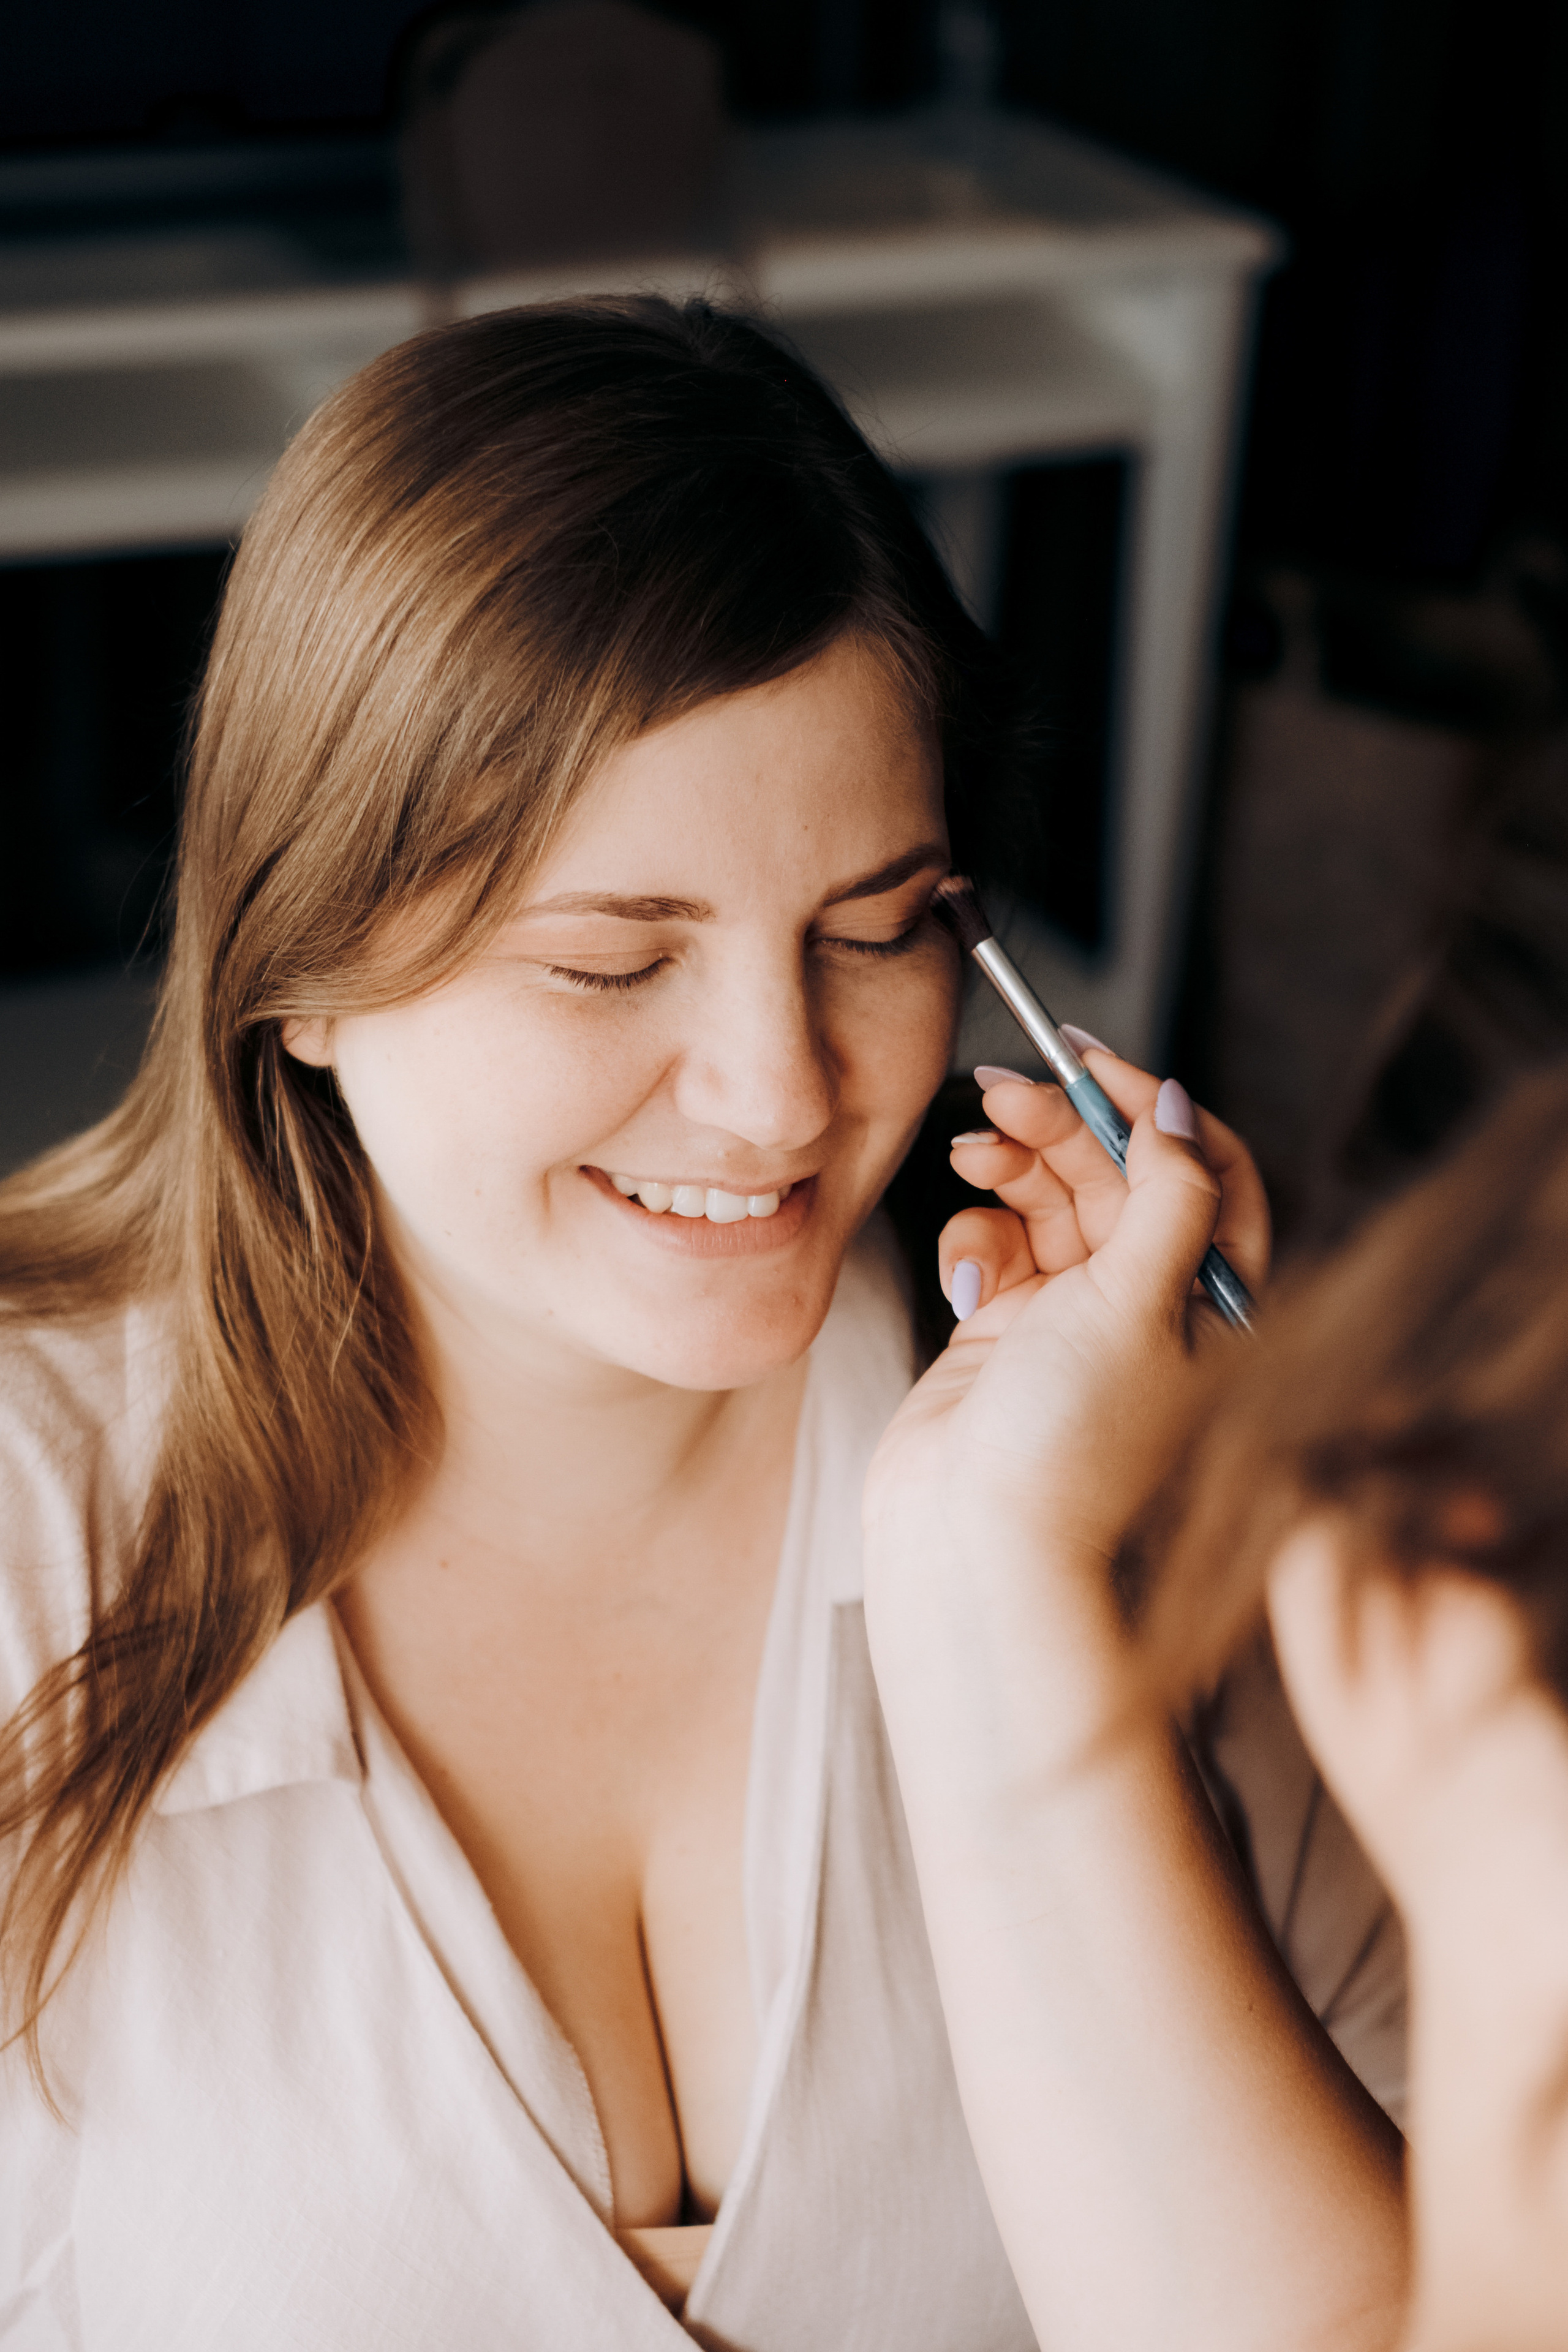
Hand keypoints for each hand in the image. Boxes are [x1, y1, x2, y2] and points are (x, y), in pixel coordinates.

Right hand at [865, 1053, 1269, 1632]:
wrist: (975, 1551)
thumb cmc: (1070, 1448)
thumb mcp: (1141, 1303)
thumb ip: (1171, 1194)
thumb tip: (1182, 1109)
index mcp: (1212, 1303)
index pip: (1208, 1170)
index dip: (1158, 1107)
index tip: (1094, 1061)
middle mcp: (1150, 1308)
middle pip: (1121, 1175)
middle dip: (1065, 1125)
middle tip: (1008, 1090)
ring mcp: (1074, 1320)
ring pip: (1053, 1203)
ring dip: (1014, 1166)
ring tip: (975, 1149)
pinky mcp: (1005, 1335)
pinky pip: (997, 1250)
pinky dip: (976, 1239)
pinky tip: (965, 1268)